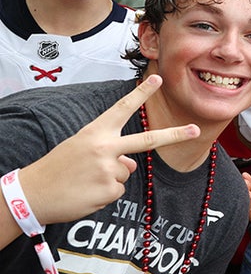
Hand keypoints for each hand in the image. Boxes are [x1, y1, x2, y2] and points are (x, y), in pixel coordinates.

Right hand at [18, 76, 199, 225]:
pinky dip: (105, 193)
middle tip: (195, 129)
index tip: (158, 79)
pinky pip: (119, 190)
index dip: (141, 93)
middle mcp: (105, 148)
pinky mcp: (110, 190)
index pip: (122, 109)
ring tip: (85, 180)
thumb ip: (110, 150)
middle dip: (174, 135)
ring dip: (111, 179)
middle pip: (148, 141)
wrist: (32, 193)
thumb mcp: (82, 149)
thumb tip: (133, 163)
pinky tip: (87, 192)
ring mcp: (109, 169)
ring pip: (127, 172)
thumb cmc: (58, 168)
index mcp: (96, 132)